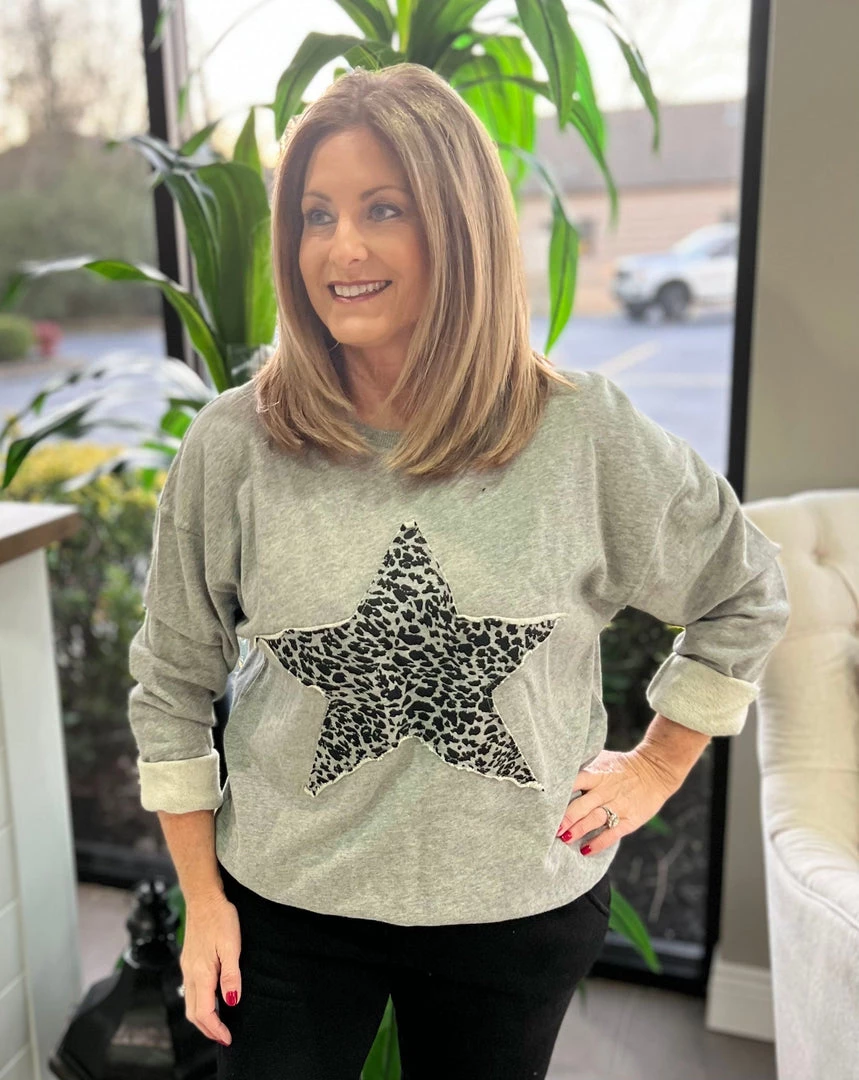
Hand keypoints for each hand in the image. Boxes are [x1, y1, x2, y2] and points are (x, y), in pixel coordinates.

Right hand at [181, 893, 242, 1046]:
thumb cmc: (220, 917)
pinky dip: (199, 1003)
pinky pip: (190, 990)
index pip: (204, 1012)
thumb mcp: (232, 945)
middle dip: (207, 1029)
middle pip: (193, 1013)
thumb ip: (231, 975)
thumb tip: (232, 1002)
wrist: (203, 897)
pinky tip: (211, 999)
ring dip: (202, 1018)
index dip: (216, 1029)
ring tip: (218, 1023)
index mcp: (201, 973)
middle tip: (223, 1036)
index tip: (228, 1038)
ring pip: (190, 1002)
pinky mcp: (188, 960)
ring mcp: (187, 966)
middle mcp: (190, 973)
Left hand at [556, 748, 677, 854]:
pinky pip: (612, 833)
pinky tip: (585, 850)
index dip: (559, 793)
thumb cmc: (622, 766)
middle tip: (551, 828)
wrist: (656, 770)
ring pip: (595, 819)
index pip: (574, 781)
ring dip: (579, 830)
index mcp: (597, 773)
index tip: (545, 803)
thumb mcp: (602, 760)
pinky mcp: (630, 819)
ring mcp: (618, 805)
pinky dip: (598, 843)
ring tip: (564, 839)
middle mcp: (606, 789)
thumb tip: (556, 772)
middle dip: (565, 818)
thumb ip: (583, 768)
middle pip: (582, 804)